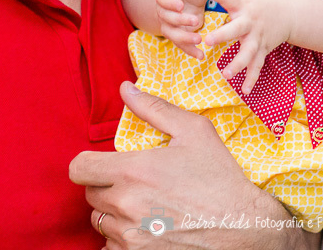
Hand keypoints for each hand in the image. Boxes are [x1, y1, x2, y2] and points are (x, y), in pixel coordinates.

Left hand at [69, 82, 310, 249]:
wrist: (243, 227)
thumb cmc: (220, 178)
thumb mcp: (194, 132)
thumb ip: (155, 108)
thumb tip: (126, 89)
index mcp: (134, 171)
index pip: (79, 168)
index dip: (88, 164)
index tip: (103, 165)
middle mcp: (125, 205)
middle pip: (90, 195)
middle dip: (107, 186)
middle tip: (135, 185)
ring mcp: (130, 236)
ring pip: (100, 222)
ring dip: (115, 214)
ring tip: (145, 207)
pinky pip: (111, 247)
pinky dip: (124, 239)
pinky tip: (148, 229)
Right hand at [156, 0, 220, 58]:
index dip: (169, 2)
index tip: (181, 6)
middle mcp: (163, 9)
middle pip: (166, 17)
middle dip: (179, 20)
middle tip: (196, 21)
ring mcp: (168, 24)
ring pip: (171, 34)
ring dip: (183, 38)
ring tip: (199, 40)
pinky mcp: (177, 35)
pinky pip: (180, 45)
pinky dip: (189, 51)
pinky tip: (201, 55)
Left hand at [197, 0, 293, 94]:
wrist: (289, 12)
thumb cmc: (259, 1)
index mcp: (242, 4)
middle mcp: (250, 21)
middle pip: (236, 29)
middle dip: (223, 35)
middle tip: (208, 40)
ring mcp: (258, 37)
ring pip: (247, 52)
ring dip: (237, 63)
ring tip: (225, 74)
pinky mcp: (263, 49)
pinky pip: (257, 66)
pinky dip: (251, 79)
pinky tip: (244, 91)